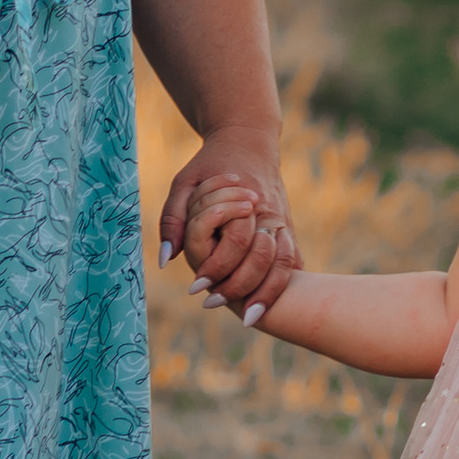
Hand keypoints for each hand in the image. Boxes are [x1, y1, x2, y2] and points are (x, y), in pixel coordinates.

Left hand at [156, 139, 298, 320]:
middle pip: (266, 261)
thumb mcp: (183, 183)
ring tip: (248, 318)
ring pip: (287, 265)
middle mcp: (270, 213)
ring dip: (268, 294)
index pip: (236, 244)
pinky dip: (282, 285)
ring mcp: (284, 221)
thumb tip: (166, 261)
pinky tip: (266, 304)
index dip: (216, 269)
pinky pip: (292, 262)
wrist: (249, 140)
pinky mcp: (289, 229)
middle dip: (241, 288)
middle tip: (214, 305)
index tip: (197, 288)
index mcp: (245, 200)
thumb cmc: (211, 164)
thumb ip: (173, 220)